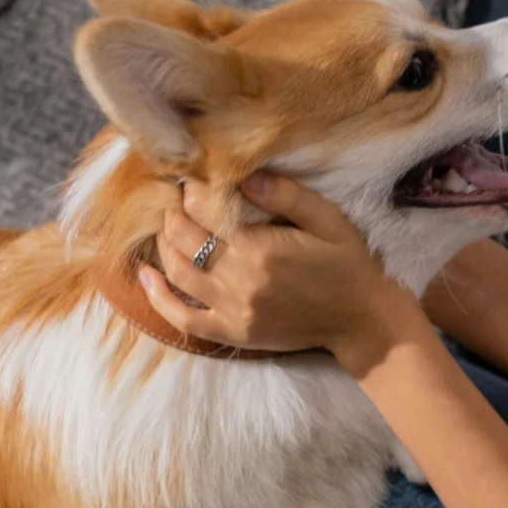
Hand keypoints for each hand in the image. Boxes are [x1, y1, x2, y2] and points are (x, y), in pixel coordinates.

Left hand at [141, 172, 423, 370]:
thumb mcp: (328, 219)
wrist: (361, 320)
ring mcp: (233, 311)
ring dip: (164, 246)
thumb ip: (287, 194)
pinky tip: (145, 277)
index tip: (192, 180)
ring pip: (178, 273)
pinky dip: (159, 298)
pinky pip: (184, 319)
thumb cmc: (348, 265)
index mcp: (261, 248)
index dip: (192, 192)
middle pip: (185, 239)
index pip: (206, 212)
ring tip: (168, 227)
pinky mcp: (233, 333)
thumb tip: (244, 174)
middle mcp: (240, 280)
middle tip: (177, 200)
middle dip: (174, 214)